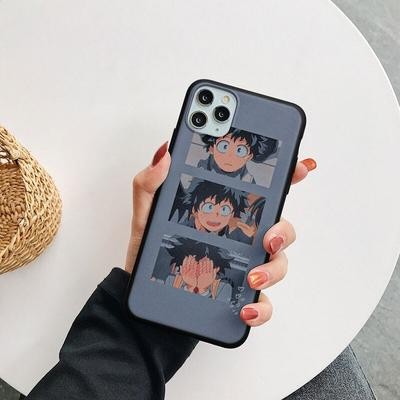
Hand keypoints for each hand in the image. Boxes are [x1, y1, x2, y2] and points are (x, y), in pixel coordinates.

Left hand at [124, 141, 315, 327]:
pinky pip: (263, 304)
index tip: (300, 166)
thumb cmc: (151, 250)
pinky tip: (245, 310)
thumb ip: (150, 183)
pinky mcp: (239, 296)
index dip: (286, 176)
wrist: (145, 292)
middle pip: (279, 227)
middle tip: (268, 238)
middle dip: (283, 230)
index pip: (261, 192)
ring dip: (273, 270)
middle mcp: (242, 237)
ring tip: (251, 277)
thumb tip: (165, 154)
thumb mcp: (147, 214)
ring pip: (278, 263)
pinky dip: (261, 309)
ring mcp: (244, 266)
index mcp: (226, 213)